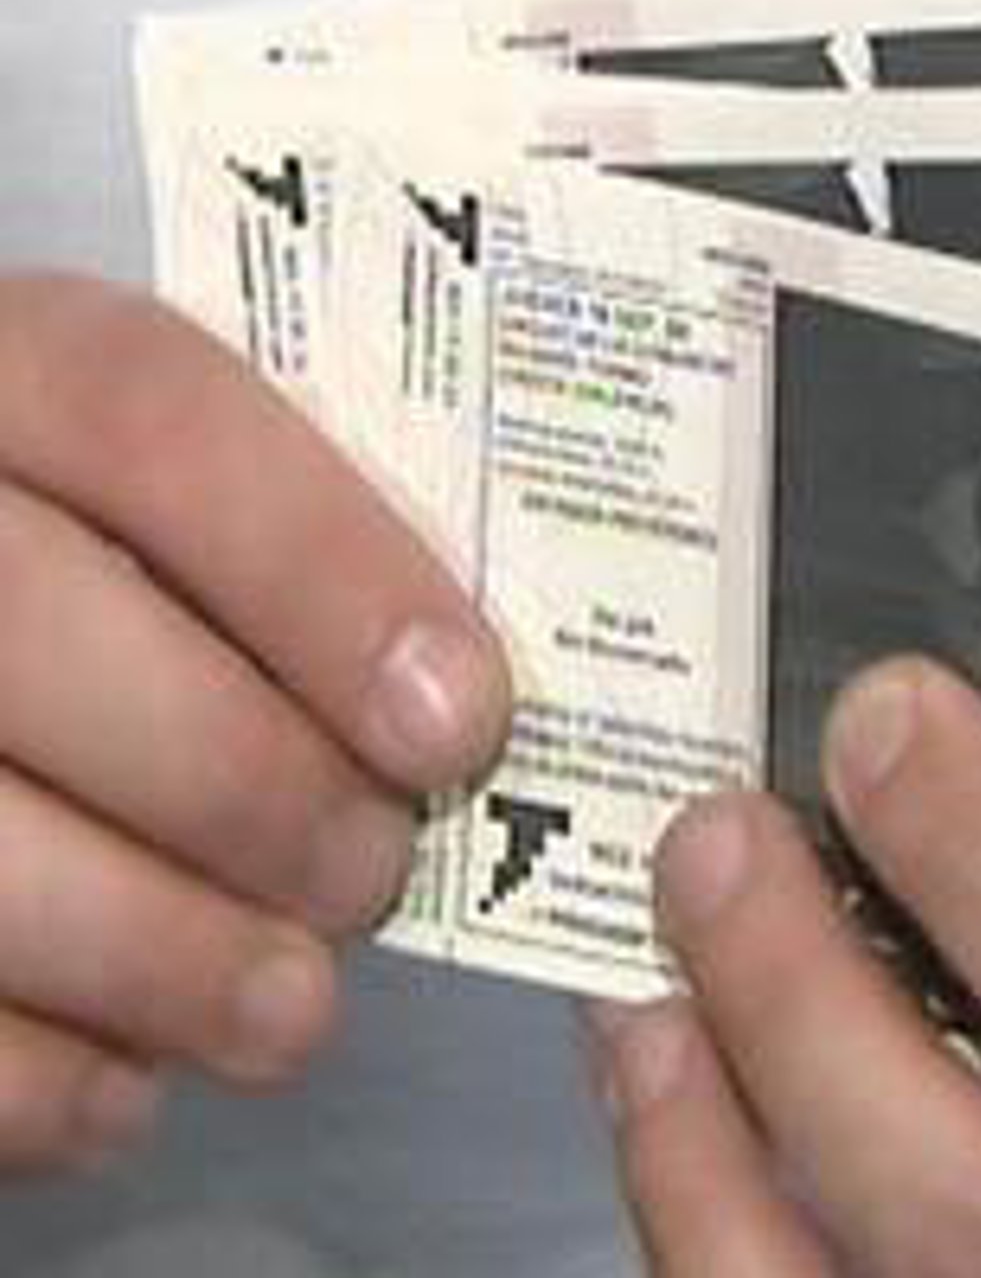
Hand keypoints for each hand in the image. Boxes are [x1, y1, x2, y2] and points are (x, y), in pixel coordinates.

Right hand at [0, 275, 511, 1174]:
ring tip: (289, 1004)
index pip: (154, 413)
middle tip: (374, 871)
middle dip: (245, 785)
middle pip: (39, 633)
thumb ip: (299, 537)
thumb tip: (457, 699)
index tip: (459, 716)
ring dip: (158, 955)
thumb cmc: (129, 550)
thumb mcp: (203, 485)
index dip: (322, 570)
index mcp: (11, 370)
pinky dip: (29, 1073)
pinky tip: (130, 1087)